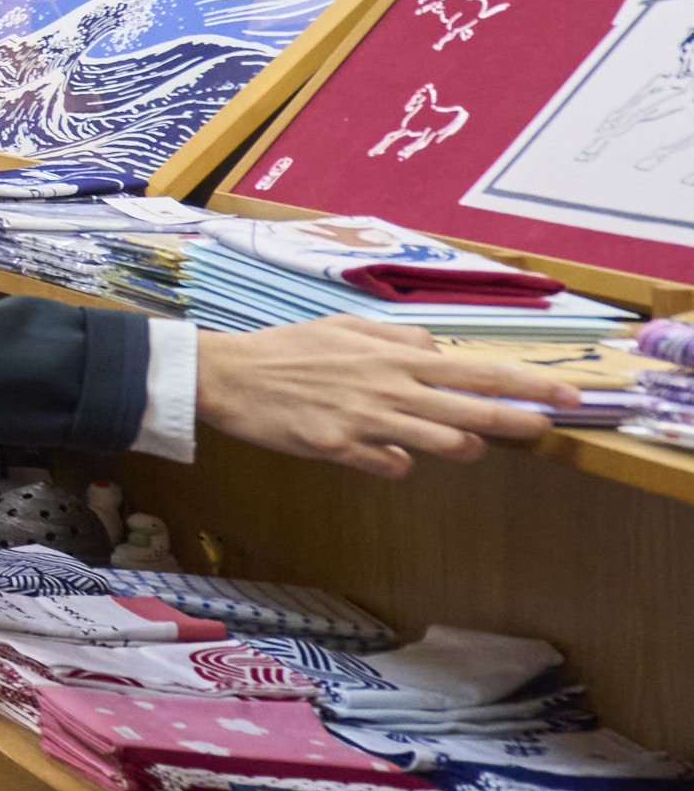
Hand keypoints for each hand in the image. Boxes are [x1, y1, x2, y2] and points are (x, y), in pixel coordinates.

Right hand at [194, 317, 572, 477]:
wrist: (227, 375)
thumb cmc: (285, 348)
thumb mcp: (344, 326)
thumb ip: (395, 337)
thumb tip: (434, 351)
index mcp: (393, 356)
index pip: (474, 370)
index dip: (524, 384)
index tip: (563, 394)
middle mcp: (388, 388)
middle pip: (471, 410)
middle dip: (519, 420)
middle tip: (551, 427)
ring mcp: (365, 420)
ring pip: (439, 443)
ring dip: (462, 448)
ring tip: (468, 447)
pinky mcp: (338, 447)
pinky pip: (389, 464)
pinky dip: (397, 462)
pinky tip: (388, 455)